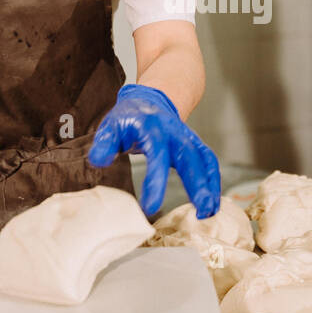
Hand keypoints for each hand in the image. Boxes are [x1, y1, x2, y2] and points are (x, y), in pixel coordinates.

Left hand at [88, 84, 220, 218]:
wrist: (149, 101)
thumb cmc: (129, 118)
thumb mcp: (111, 126)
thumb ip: (104, 143)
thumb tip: (98, 161)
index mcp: (153, 129)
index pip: (157, 156)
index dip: (156, 181)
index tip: (150, 207)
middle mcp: (175, 133)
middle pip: (190, 158)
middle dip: (197, 184)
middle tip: (201, 210)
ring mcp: (188, 138)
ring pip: (204, 160)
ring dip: (210, 185)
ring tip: (209, 211)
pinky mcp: (195, 145)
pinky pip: (209, 162)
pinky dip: (214, 181)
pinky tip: (213, 203)